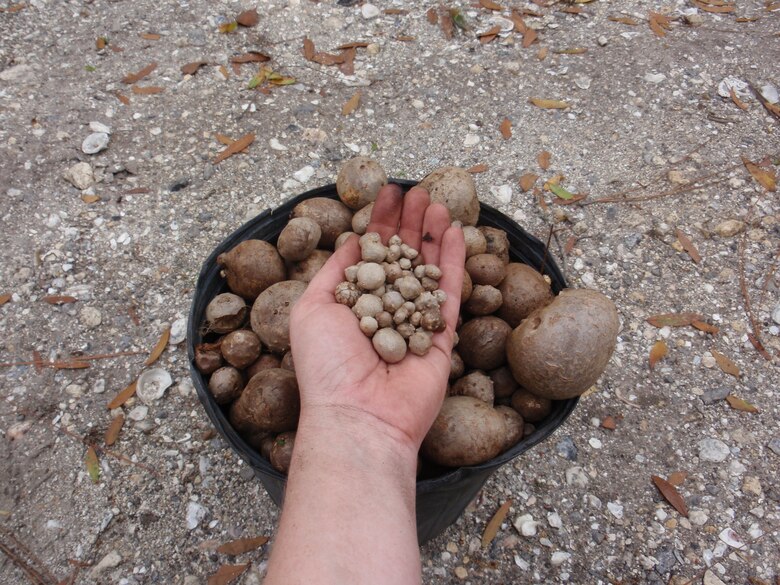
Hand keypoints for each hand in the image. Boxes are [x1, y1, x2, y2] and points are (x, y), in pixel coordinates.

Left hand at [289, 184, 465, 451]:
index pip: (369, 254)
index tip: (389, 194)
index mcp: (352, 303)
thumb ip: (335, 272)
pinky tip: (453, 232)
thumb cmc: (327, 365)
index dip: (379, 223)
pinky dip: (453, 262)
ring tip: (435, 201)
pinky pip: (449, 292)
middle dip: (408, 222)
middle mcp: (384, 309)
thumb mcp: (313, 308)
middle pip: (401, 256)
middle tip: (417, 191)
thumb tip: (353, 242)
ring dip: (431, 234)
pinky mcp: (440, 335)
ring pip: (427, 268)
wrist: (360, 414)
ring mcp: (413, 321)